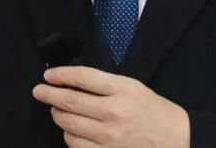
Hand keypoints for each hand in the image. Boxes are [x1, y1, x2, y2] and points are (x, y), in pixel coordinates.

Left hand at [33, 65, 189, 147]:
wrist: (176, 141)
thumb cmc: (154, 112)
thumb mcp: (134, 88)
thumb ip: (105, 85)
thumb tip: (72, 83)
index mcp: (124, 90)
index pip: (83, 78)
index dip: (61, 75)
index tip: (48, 75)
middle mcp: (114, 113)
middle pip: (70, 102)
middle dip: (49, 95)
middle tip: (39, 92)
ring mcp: (108, 138)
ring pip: (68, 125)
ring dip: (59, 117)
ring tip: (58, 112)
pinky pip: (75, 145)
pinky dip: (69, 136)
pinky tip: (73, 131)